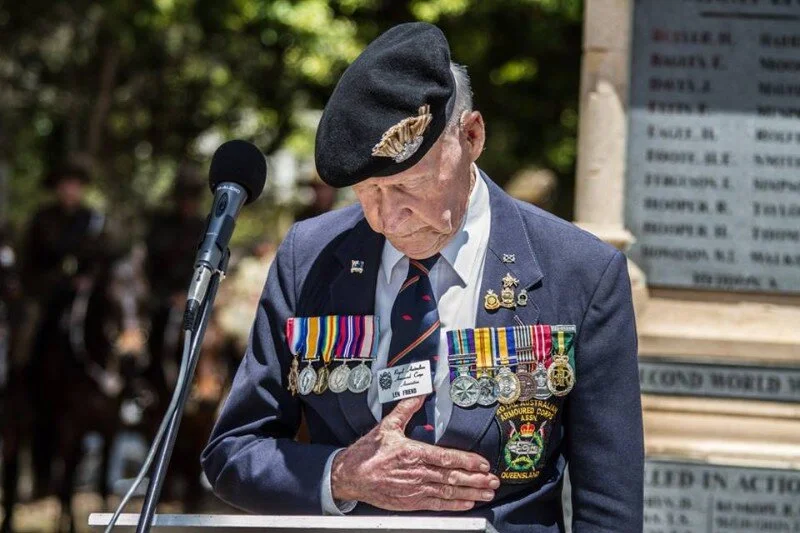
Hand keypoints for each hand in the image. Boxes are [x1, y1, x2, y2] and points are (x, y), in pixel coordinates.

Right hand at [331, 395, 498, 511]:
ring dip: (470, 493)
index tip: (483, 463)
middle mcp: (417, 473)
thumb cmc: (367, 452)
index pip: (446, 458)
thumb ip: (406, 408)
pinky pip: (437, 505)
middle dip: (476, 480)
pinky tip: (467, 504)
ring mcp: (415, 489)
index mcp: (412, 453)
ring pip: (448, 492)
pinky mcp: (411, 502)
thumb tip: (420, 392)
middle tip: (494, 481)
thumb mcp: (387, 426)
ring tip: (487, 494)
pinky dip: (454, 505)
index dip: (467, 461)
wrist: (350, 476)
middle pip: (452, 477)